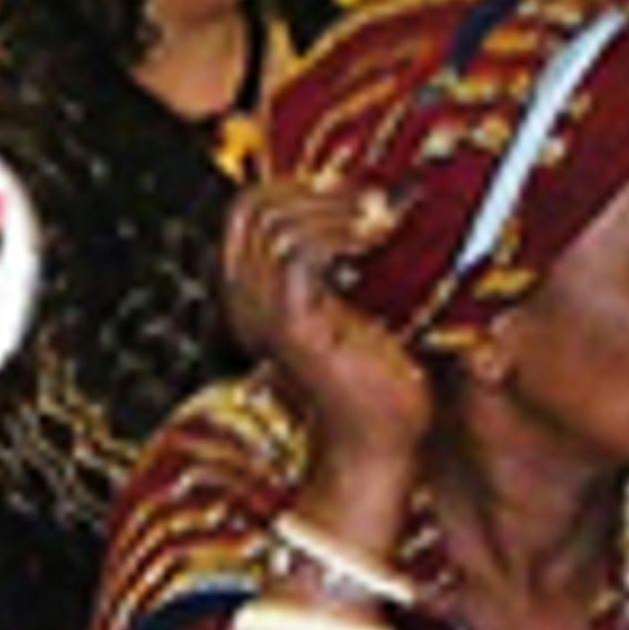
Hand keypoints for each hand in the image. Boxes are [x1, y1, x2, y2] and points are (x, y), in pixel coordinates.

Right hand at [221, 179, 427, 463]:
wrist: (380, 443)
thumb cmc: (382, 375)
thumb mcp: (362, 301)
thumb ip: (349, 256)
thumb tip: (379, 195)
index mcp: (254, 292)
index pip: (248, 209)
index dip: (300, 187)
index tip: (361, 196)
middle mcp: (245, 301)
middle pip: (251, 207)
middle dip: (316, 190)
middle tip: (377, 203)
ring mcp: (262, 313)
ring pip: (273, 223)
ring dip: (334, 209)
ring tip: (383, 220)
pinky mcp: (291, 326)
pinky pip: (295, 252)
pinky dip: (338, 233)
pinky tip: (376, 240)